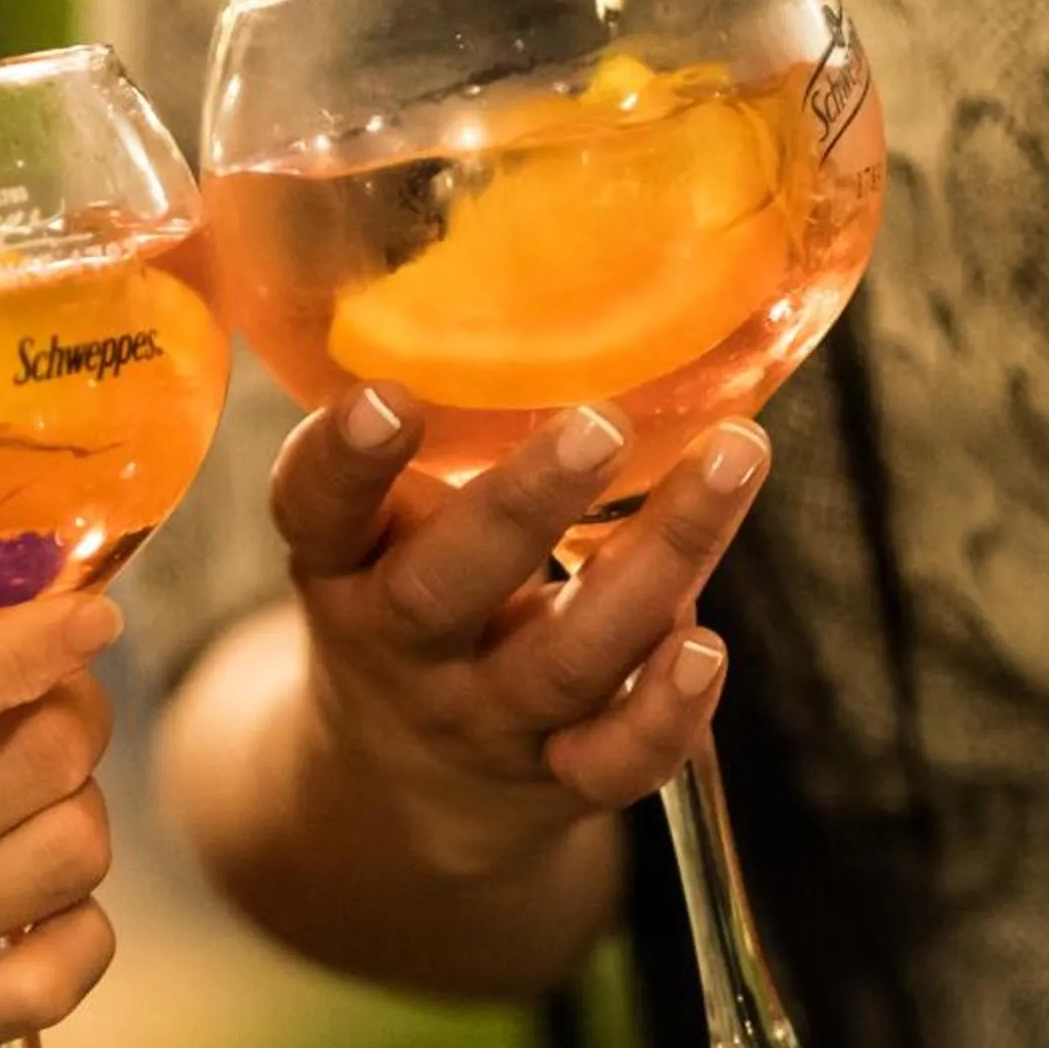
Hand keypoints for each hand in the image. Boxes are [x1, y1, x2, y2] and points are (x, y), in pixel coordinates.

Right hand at [0, 479, 120, 1047]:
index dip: (26, 648)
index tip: (88, 610)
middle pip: (31, 770)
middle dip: (69, 709)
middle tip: (55, 686)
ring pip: (63, 861)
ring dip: (76, 806)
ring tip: (38, 783)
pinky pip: (58, 980)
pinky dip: (79, 927)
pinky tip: (35, 894)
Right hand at [270, 387, 770, 881]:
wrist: (397, 788)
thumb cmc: (408, 599)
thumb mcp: (371, 528)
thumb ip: (426, 434)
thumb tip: (551, 260)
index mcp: (340, 565)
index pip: (316, 512)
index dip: (343, 460)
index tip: (385, 398)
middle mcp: (400, 645)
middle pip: (442, 590)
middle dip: (522, 506)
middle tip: (598, 423)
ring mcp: (479, 717)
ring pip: (558, 661)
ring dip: (651, 567)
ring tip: (732, 462)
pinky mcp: (554, 777)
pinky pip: (611, 763)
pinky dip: (664, 714)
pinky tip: (709, 647)